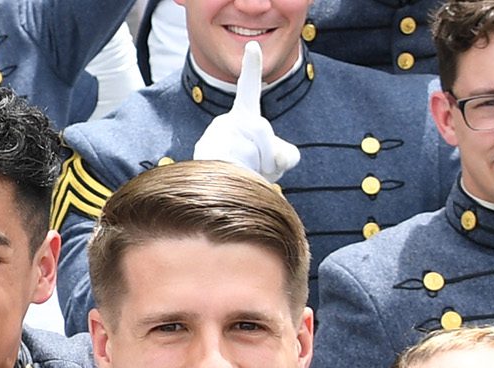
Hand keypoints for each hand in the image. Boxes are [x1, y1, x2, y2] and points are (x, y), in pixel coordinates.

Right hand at [191, 42, 300, 183]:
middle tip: (259, 169)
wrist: (218, 194)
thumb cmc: (249, 174)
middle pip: (262, 129)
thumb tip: (280, 156)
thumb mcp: (278, 162)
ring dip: (256, 168)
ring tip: (242, 175)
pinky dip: (240, 173)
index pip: (249, 89)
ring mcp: (214, 134)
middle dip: (268, 155)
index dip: (251, 67)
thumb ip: (288, 155)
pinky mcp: (205, 150)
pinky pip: (235, 160)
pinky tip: (231, 175)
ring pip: (250, 147)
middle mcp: (226, 120)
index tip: (253, 46)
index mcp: (243, 117)